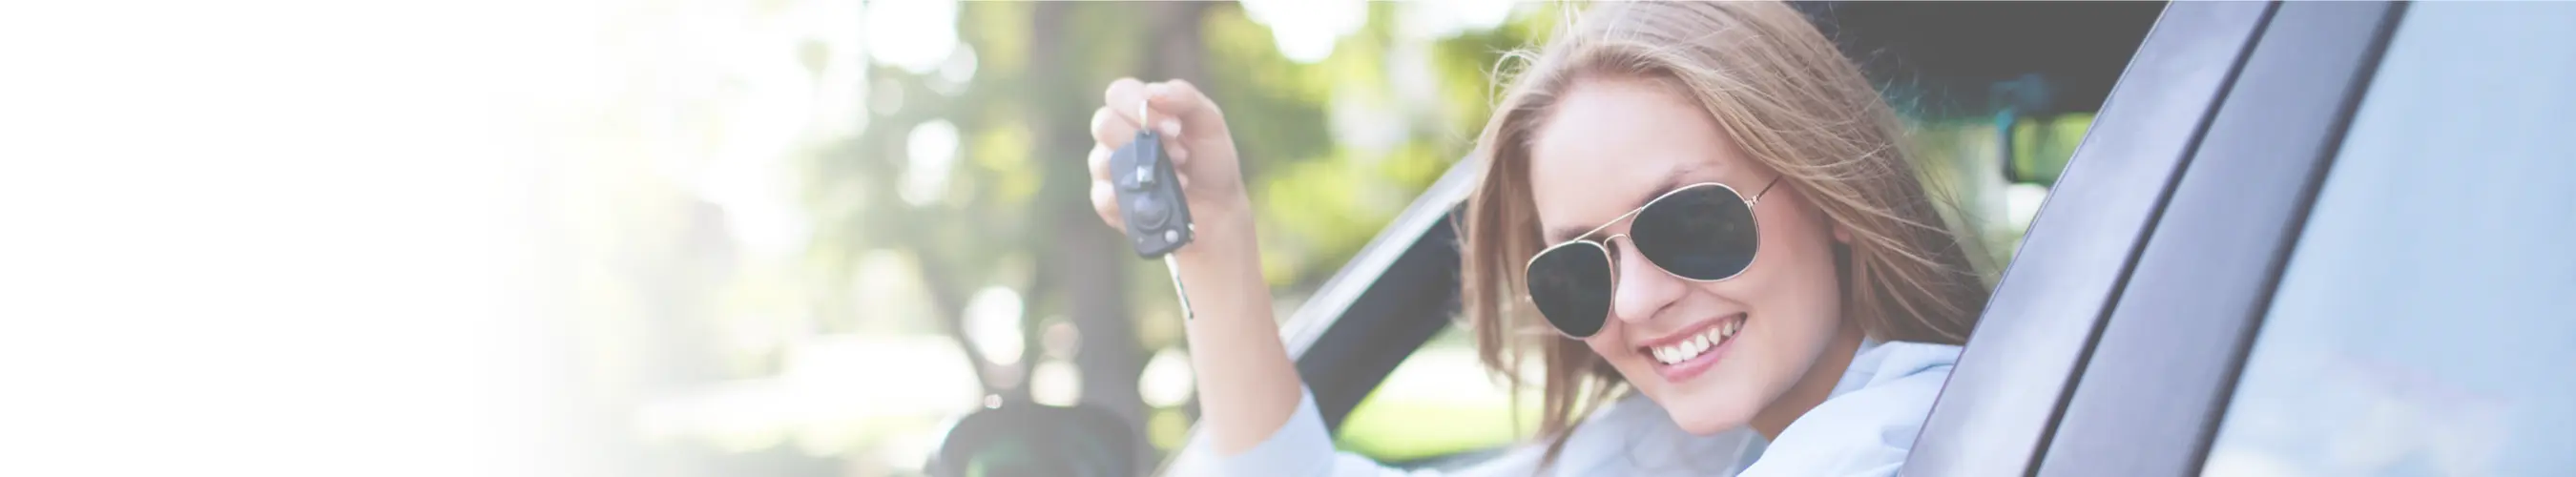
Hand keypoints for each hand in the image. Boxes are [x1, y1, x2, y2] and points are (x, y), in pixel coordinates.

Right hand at [1087, 78, 1249, 246]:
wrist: (1217, 208)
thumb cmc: (1209, 160)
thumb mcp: (1209, 123)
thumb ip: (1185, 98)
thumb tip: (1151, 93)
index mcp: (1138, 110)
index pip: (1118, 93)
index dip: (1139, 106)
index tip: (1174, 127)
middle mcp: (1116, 136)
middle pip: (1103, 123)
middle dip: (1143, 139)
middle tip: (1180, 156)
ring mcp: (1109, 169)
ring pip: (1101, 159)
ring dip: (1145, 170)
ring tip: (1179, 181)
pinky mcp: (1108, 202)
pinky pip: (1103, 196)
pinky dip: (1134, 197)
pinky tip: (1159, 200)